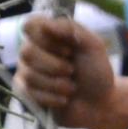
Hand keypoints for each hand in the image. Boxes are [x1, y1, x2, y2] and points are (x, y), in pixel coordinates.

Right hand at [16, 13, 117, 128]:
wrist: (100, 104)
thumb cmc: (96, 71)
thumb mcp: (93, 45)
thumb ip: (71, 29)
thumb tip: (45, 24)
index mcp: (48, 34)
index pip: (29, 26)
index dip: (46, 38)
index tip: (68, 49)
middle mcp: (33, 50)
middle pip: (27, 52)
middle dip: (55, 65)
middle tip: (72, 70)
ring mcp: (27, 71)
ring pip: (29, 75)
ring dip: (57, 84)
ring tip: (71, 87)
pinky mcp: (27, 93)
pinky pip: (30, 94)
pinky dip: (53, 98)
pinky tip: (64, 99)